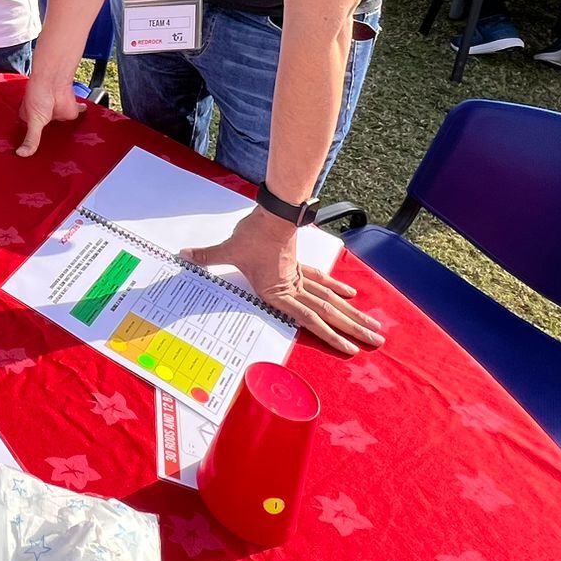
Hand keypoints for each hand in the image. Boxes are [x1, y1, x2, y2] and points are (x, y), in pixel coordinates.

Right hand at [14, 68, 83, 157]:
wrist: (53, 80)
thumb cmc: (37, 93)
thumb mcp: (33, 121)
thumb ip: (31, 138)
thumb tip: (22, 154)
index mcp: (30, 118)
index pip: (32, 136)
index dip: (34, 145)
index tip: (35, 159)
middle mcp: (44, 117)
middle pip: (48, 134)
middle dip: (50, 143)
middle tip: (53, 159)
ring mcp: (57, 115)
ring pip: (62, 130)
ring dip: (65, 136)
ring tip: (68, 154)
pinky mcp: (70, 113)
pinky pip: (77, 119)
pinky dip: (82, 122)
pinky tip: (84, 133)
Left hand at [181, 210, 383, 355]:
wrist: (273, 211)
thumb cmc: (253, 233)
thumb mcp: (228, 249)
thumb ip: (207, 256)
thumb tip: (183, 255)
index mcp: (280, 292)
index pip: (310, 319)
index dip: (330, 335)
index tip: (349, 349)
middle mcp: (294, 288)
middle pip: (329, 312)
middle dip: (353, 328)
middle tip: (377, 341)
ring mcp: (300, 276)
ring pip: (331, 299)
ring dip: (352, 313)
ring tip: (373, 327)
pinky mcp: (299, 264)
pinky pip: (321, 280)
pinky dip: (335, 288)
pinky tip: (350, 296)